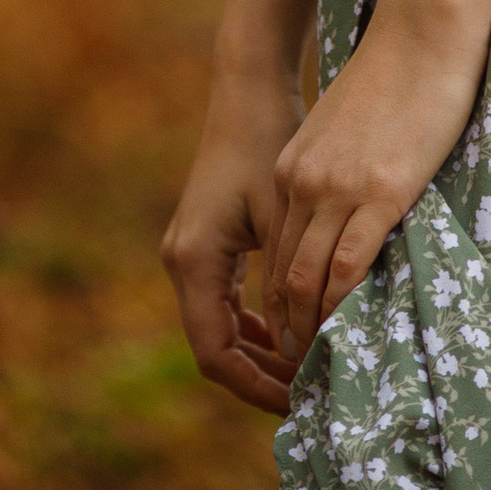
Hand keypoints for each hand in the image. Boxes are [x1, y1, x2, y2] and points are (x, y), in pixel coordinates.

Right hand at [163, 72, 306, 411]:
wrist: (249, 89)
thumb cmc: (269, 143)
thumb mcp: (283, 215)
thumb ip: (288, 280)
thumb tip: (307, 344)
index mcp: (195, 261)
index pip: (216, 354)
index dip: (255, 385)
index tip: (298, 400)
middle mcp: (182, 262)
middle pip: (214, 347)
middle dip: (259, 375)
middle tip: (308, 392)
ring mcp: (188, 252)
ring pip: (218, 327)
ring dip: (258, 351)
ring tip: (304, 370)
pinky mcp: (203, 241)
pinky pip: (223, 301)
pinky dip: (252, 323)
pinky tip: (289, 330)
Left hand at [266, 4, 490, 352]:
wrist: (421, 30)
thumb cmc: (397, 76)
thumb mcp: (347, 129)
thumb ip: (337, 172)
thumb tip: (350, 212)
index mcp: (294, 168)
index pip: (275, 253)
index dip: (281, 303)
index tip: (295, 336)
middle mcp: (303, 182)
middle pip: (283, 274)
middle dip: (288, 327)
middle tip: (304, 367)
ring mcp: (338, 189)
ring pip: (308, 279)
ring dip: (310, 327)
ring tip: (323, 363)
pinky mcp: (379, 192)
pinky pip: (348, 266)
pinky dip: (342, 306)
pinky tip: (349, 329)